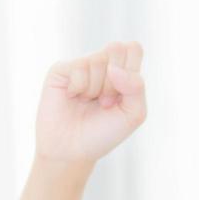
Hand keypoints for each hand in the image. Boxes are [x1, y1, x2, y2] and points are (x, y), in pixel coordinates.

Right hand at [35, 40, 146, 163]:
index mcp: (122, 70)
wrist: (73, 151)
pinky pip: (78, 67)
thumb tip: (113, 67)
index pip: (133, 48)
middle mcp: (101, 64)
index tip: (121, 96)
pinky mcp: (61, 70)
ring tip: (88, 103)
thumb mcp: (132, 115)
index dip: (131, 71)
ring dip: (96, 89)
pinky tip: (72, 97)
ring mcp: (81, 65)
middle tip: (105, 102)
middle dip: (114, 82)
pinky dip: (79, 87)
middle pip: (117, 48)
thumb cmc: (102, 133)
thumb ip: (136, 87)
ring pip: (98, 59)